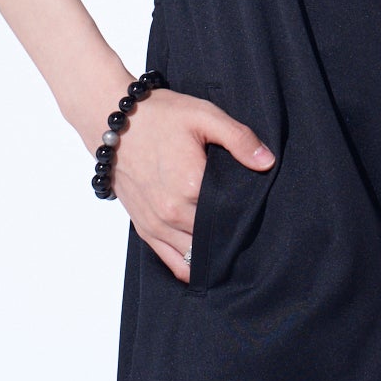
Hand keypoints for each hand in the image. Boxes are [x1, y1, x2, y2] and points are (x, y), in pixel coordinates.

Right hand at [103, 88, 275, 280]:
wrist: (113, 122)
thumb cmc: (159, 116)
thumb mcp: (204, 116)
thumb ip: (239, 139)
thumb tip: (267, 161)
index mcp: (191, 185)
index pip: (233, 215)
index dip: (249, 213)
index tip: (258, 206)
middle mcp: (173, 212)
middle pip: (217, 238)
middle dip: (234, 232)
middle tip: (249, 222)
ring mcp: (157, 224)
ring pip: (197, 257)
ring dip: (214, 251)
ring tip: (229, 236)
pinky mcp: (145, 229)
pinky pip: (174, 263)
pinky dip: (192, 264)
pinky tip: (207, 254)